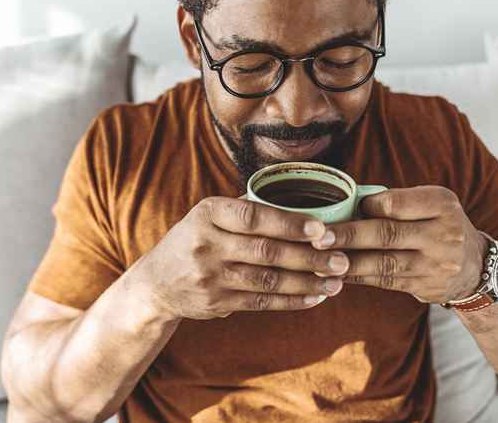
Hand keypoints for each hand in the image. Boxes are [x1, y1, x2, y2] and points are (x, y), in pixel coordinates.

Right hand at [131, 196, 348, 320]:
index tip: (322, 228)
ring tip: (337, 281)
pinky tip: (314, 297)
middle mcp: (206, 244)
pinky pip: (261, 302)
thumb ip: (245, 207)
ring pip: (268, 280)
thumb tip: (298, 195)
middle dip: (309, 257)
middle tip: (342, 259)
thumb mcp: (207, 216)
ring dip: (307, 282)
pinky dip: (291, 300)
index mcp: (207, 214)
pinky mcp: (216, 303)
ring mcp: (210, 276)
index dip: (289, 223)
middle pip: (266, 251)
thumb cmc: (194, 240)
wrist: (155, 284)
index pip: (253, 216)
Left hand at [310, 186, 486, 303]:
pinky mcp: (425, 286)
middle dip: (348, 236)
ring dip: (347, 262)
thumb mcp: (429, 205)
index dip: (366, 207)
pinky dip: (357, 277)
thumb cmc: (437, 225)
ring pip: (383, 262)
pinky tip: (336, 273)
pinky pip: (384, 281)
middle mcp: (442, 233)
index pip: (395, 204)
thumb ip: (395, 203)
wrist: (474, 267)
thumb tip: (345, 204)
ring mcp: (435, 263)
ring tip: (319, 259)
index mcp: (441, 204)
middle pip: (387, 234)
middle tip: (318, 237)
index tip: (343, 209)